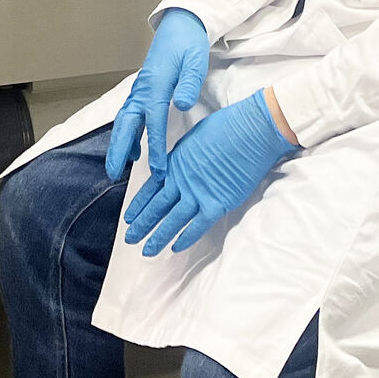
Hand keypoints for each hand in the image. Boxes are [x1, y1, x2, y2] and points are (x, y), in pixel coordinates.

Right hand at [105, 8, 209, 182]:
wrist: (180, 25)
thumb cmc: (189, 44)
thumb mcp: (195, 61)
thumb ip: (188, 84)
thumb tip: (182, 105)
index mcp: (156, 84)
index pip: (154, 121)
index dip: (155, 147)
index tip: (158, 170)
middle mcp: (143, 89)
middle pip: (125, 123)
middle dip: (117, 149)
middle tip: (113, 173)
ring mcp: (140, 89)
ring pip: (123, 120)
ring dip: (119, 143)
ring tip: (119, 166)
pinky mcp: (142, 90)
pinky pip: (129, 115)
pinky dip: (126, 133)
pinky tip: (133, 147)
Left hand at [123, 88, 298, 255]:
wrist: (250, 130)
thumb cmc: (227, 126)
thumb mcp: (195, 137)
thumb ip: (184, 156)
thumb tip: (182, 164)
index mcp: (175, 163)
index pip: (151, 188)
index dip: (139, 204)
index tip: (129, 217)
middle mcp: (182, 180)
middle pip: (157, 206)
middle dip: (142, 224)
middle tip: (129, 238)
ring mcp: (198, 193)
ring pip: (173, 220)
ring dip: (158, 236)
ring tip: (146, 251)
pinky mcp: (217, 203)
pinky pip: (197, 226)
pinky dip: (186, 238)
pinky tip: (175, 248)